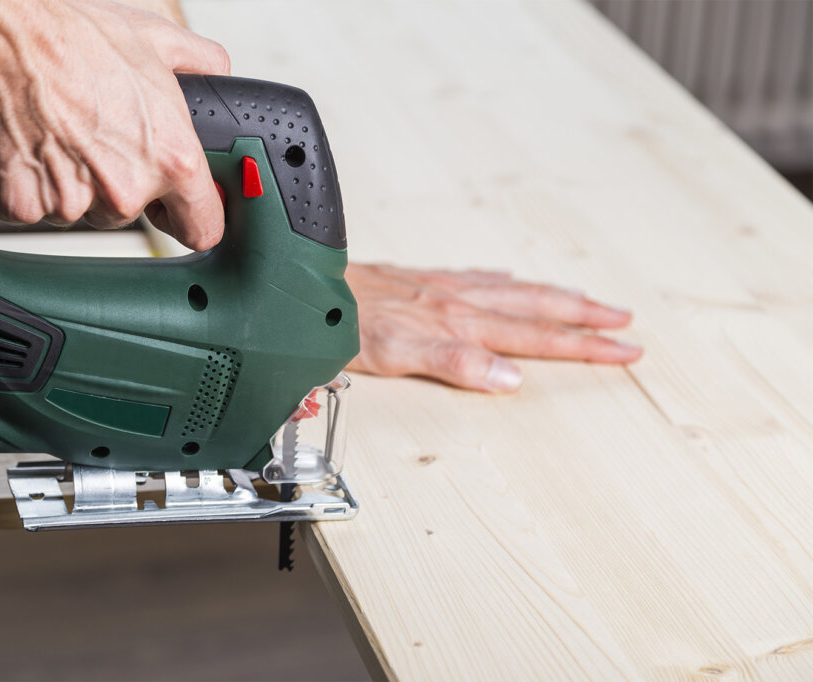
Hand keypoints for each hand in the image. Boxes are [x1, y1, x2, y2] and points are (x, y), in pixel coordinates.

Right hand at [0, 0, 229, 247]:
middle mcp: (126, 190)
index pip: (202, 230)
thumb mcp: (157, 40)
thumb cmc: (72, 37)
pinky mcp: (23, 205)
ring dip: (72, 183)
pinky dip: (28, 184)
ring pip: (80, 210)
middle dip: (118, 184)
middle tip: (97, 135)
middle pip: (130, 215)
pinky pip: (33, 208)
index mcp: (172, 159)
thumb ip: (200, 64)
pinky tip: (29, 142)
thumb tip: (214, 71)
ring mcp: (73, 203)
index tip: (177, 208)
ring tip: (59, 130)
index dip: (190, 217)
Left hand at [346, 263, 642, 391]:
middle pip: (536, 309)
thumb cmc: (344, 325)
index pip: (536, 337)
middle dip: (585, 318)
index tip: (624, 350)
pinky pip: (479, 278)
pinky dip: (507, 282)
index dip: (583, 346)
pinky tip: (510, 279)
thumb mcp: (397, 356)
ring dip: (556, 297)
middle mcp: (457, 302)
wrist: (309, 291)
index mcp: (459, 324)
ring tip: (588, 300)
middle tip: (626, 324)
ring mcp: (442, 289)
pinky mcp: (422, 281)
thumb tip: (510, 377)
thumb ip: (454, 364)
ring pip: (514, 291)